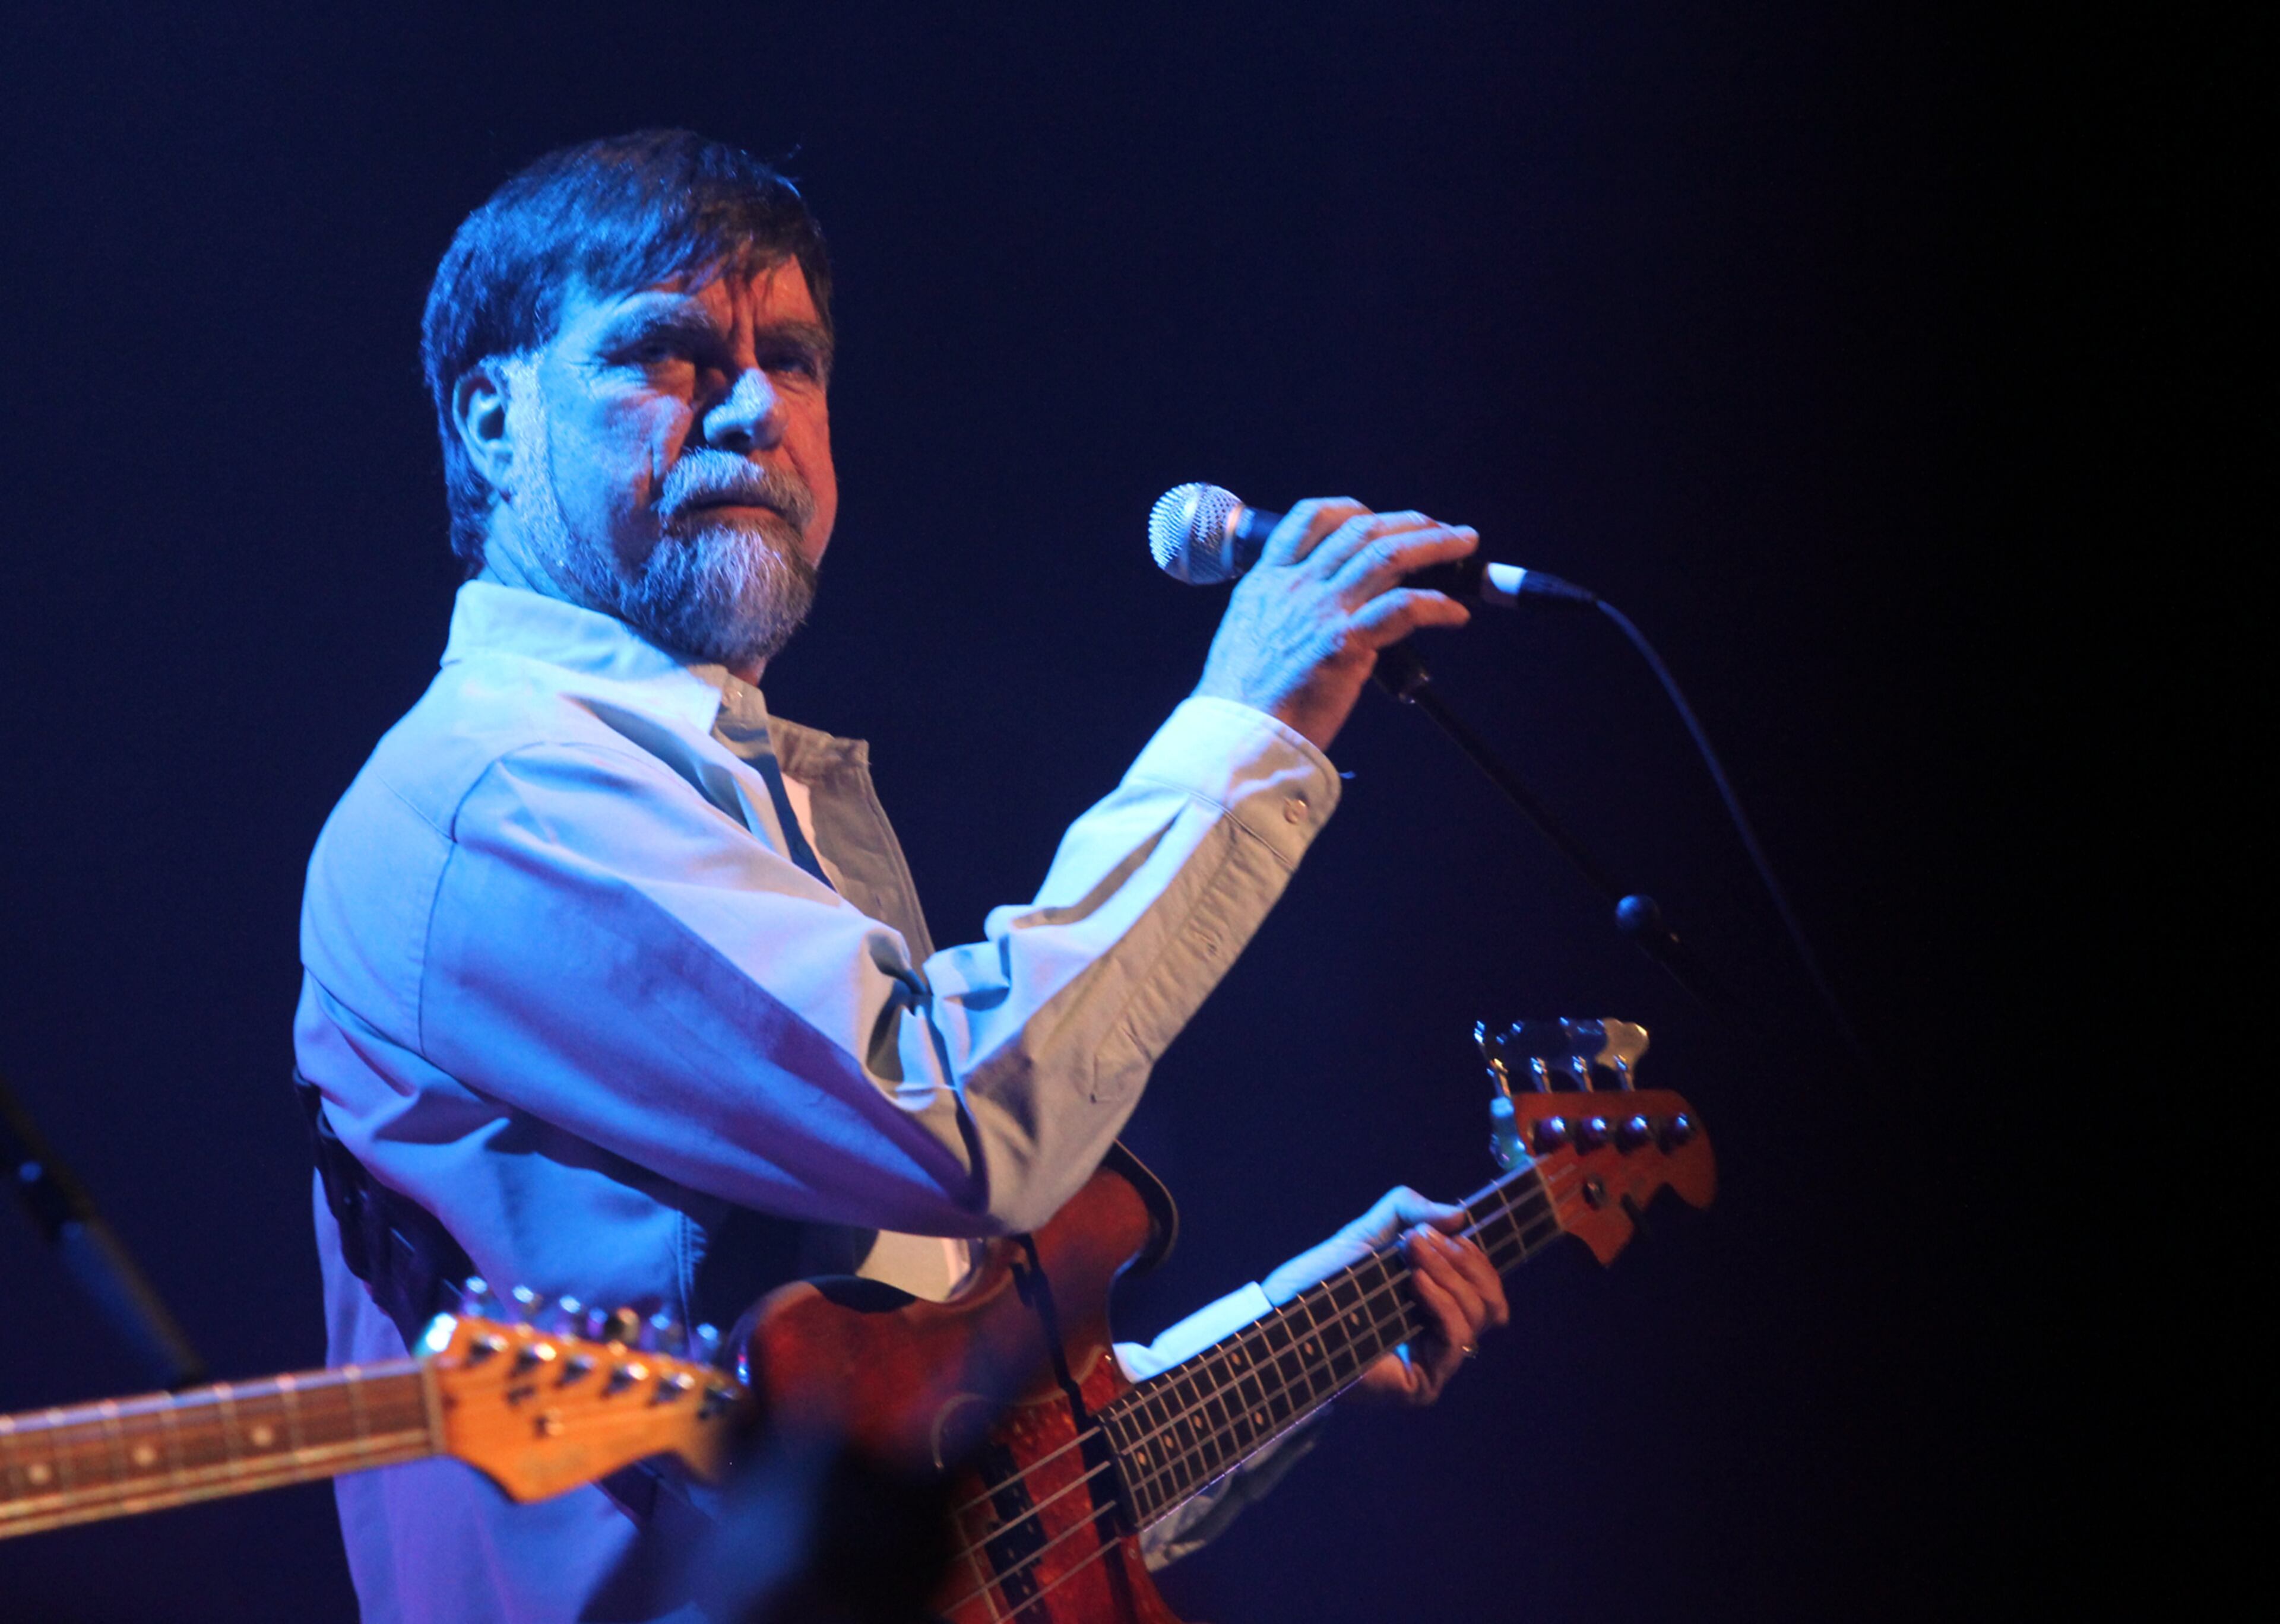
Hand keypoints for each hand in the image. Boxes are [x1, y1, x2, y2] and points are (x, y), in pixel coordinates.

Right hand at [1192, 500, 1476, 752]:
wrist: (1235, 735)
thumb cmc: (1243, 700)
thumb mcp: (1248, 634)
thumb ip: (1282, 612)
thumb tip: (1318, 615)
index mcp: (1267, 581)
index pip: (1309, 518)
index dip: (1351, 509)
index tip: (1376, 517)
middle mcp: (1296, 586)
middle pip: (1361, 529)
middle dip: (1410, 522)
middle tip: (1441, 529)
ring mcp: (1321, 611)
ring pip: (1388, 556)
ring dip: (1435, 545)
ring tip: (1463, 545)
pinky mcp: (1344, 643)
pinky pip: (1404, 608)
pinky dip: (1437, 605)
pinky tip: (1455, 613)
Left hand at [1261, 1186, 1509, 1407]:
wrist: (1286, 1313)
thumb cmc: (1323, 1279)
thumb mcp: (1368, 1233)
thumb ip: (1409, 1211)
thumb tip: (1459, 1214)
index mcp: (1436, 1303)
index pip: (1486, 1284)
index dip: (1475, 1254)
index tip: (1447, 1228)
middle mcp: (1441, 1335)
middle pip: (1491, 1300)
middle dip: (1462, 1260)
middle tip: (1419, 1240)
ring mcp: (1434, 1362)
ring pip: (1478, 1316)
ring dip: (1449, 1275)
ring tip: (1410, 1256)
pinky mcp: (1422, 1383)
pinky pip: (1456, 1341)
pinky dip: (1442, 1305)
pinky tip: (1414, 1283)